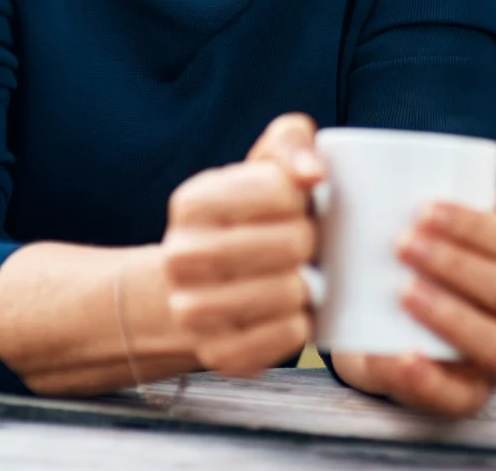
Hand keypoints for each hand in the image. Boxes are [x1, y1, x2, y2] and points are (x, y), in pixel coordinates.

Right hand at [161, 113, 324, 376]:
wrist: (200, 285)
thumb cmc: (249, 215)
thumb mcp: (264, 163)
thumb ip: (291, 142)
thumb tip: (313, 172)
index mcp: (192, 202)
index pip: (282, 189)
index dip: (304, 196)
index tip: (297, 203)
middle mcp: (182, 257)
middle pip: (292, 242)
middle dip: (310, 240)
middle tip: (303, 243)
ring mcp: (193, 310)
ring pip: (291, 291)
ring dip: (309, 283)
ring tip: (299, 274)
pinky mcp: (219, 353)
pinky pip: (288, 335)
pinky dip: (302, 321)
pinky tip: (291, 308)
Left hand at [329, 183, 495, 417]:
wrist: (381, 331)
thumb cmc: (421, 269)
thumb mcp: (447, 234)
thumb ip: (473, 201)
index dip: (476, 227)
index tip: (425, 208)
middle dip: (456, 264)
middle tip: (403, 243)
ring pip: (495, 345)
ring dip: (449, 315)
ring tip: (403, 291)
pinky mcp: (467, 400)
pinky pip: (458, 398)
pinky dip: (428, 378)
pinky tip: (401, 356)